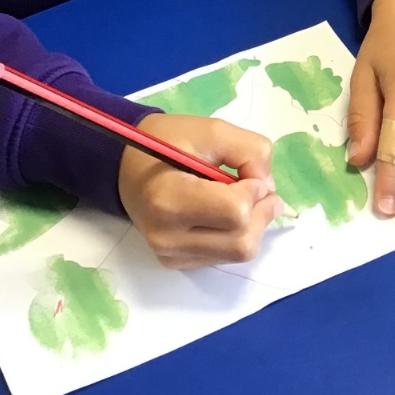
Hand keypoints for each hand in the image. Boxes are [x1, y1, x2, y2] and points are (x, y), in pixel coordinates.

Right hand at [118, 112, 282, 270]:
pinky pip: (225, 257)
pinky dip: (237, 235)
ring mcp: (170, 255)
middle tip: (256, 187)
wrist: (127, 165)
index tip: (244, 173)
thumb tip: (267, 188)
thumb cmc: (167, 143)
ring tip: (242, 199)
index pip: (236, 211)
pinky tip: (223, 215)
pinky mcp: (175, 263)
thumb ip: (250, 152)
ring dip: (253, 225)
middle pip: (242, 241)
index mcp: (168, 200)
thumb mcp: (212, 130)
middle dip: (261, 212)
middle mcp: (167, 237)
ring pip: (239, 254)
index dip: (253, 190)